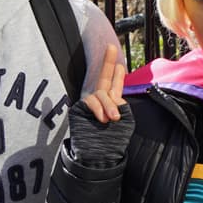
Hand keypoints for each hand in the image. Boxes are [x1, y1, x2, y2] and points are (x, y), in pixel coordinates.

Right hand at [67, 44, 134, 166]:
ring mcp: (89, 104)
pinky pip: (90, 102)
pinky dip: (98, 109)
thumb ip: (118, 106)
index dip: (117, 71)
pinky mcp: (79, 109)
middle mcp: (99, 100)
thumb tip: (116, 98)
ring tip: (113, 118)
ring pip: (100, 93)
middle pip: (103, 78)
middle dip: (107, 62)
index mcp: (111, 102)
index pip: (114, 84)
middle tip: (110, 47)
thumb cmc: (112, 141)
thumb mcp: (123, 121)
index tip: (120, 60)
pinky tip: (103, 118)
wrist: (97, 156)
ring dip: (108, 105)